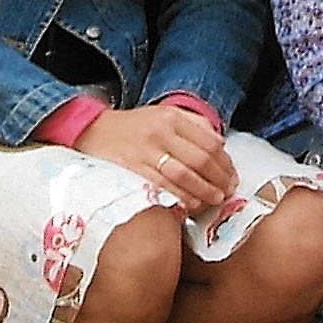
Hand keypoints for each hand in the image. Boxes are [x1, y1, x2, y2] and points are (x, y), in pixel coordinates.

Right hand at [76, 102, 236, 213]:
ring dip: (204, 192)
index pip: (209, 142)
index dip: (226, 163)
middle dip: (219, 179)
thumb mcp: (161, 116)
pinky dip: (180, 199)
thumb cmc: (131, 128)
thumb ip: (190, 127)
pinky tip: (190, 206)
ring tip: (214, 200)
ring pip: (184, 175)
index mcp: (171, 117)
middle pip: (200, 160)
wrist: (90, 131)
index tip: (232, 176)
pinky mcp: (130, 170)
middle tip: (227, 192)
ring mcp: (143, 151)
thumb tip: (220, 144)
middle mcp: (159, 132)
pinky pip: (162, 188)